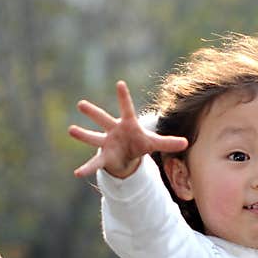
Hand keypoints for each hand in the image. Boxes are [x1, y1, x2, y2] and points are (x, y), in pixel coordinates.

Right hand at [68, 80, 187, 178]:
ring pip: (93, 138)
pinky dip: (87, 169)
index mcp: (128, 124)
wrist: (128, 154)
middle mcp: (114, 130)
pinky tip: (77, 174)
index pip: (127, 108)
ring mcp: (106, 142)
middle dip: (93, 113)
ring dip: (82, 135)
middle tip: (81, 104)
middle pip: (103, 119)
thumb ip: (168, 142)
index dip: (124, 97)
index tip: (120, 83)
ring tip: (70, 130)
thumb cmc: (140, 143)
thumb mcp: (154, 143)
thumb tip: (186, 143)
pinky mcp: (104, 156)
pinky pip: (94, 163)